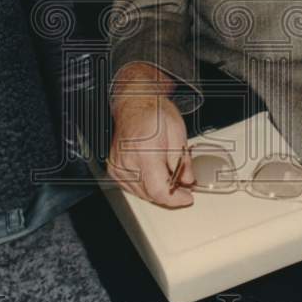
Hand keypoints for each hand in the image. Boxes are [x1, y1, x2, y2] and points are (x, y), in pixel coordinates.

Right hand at [108, 67, 195, 207]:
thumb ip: (183, 160)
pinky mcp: (114, 169)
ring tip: (169, 177)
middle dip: (170, 194)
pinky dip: (145, 186)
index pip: (159, 190)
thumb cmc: (153, 112)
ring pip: (141, 194)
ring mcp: (118, 166)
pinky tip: (154, 175)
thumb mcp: (178, 132)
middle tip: (183, 186)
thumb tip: (187, 180)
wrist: (134, 103)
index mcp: (145, 151)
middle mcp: (128, 161)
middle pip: (151, 195)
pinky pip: (131, 188)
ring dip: (157, 191)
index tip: (187, 197)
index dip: (176, 199)